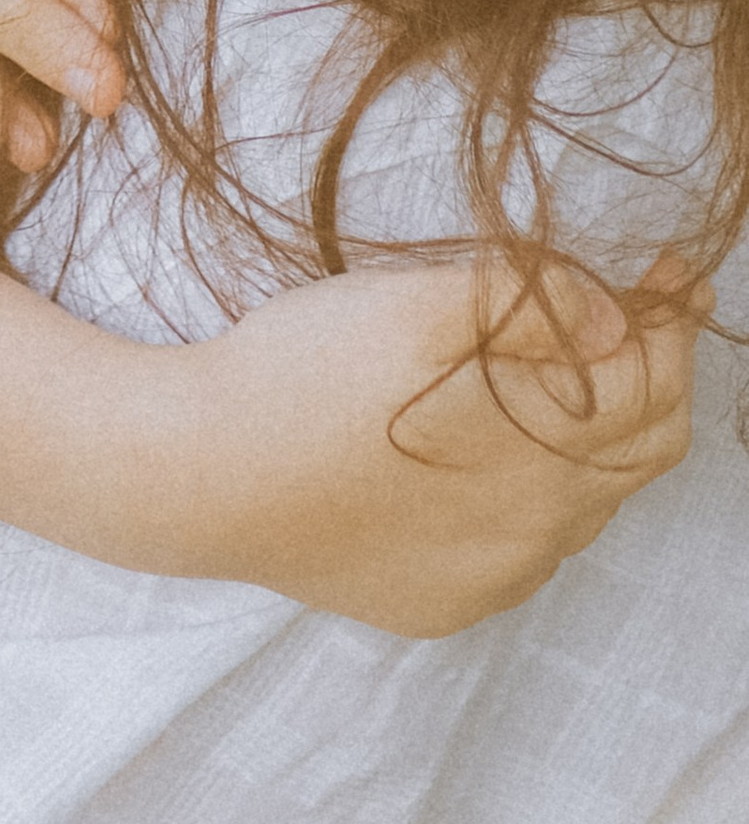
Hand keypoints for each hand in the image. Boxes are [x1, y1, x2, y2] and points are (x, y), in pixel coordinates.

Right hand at [149, 247, 707, 633]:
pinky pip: (519, 548)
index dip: (671, 321)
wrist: (198, 473)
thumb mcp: (415, 305)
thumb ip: (532, 306)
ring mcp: (487, 580)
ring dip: (594, 434)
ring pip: (580, 506)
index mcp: (542, 459)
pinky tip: (490, 449)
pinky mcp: (435, 601)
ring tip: (563, 368)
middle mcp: (533, 537)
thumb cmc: (303, 374)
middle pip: (639, 456)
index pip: (655, 389)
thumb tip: (619, 319)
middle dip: (652, 374)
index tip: (671, 269)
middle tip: (639, 307)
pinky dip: (535, 491)